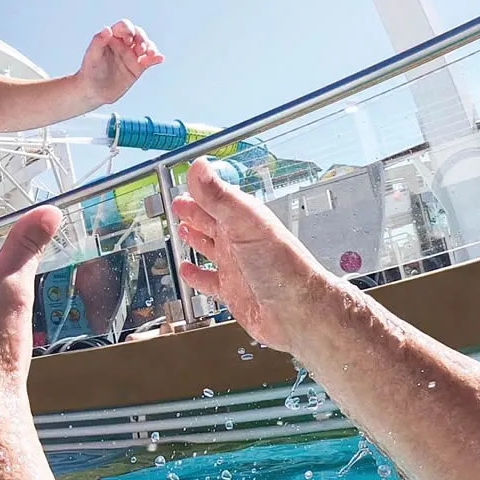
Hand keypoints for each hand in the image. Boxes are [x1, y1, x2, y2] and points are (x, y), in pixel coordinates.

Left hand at [75, 20, 163, 104]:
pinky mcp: (138, 67)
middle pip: (138, 34)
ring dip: (150, 47)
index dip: (128, 29)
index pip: (124, 27)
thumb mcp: (91, 56)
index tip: (128, 39)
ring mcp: (132, 55)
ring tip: (150, 54)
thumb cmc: (89, 71)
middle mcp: (123, 44)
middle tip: (140, 49)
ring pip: (146, 46)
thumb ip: (98, 41)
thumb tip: (107, 29)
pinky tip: (160, 58)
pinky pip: (150, 60)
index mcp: (112, 37)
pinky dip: (156, 58)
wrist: (92, 91)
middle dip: (142, 38)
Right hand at [170, 159, 346, 356]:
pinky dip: (195, 276)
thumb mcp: (245, 223)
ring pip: (209, 248)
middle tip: (179, 204)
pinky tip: (187, 271)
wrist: (299, 311)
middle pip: (212, 221)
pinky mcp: (232, 291)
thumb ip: (218, 196)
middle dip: (194, 211)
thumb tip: (199, 167)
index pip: (218, 198)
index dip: (200, 190)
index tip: (187, 180)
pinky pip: (208, 281)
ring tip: (182, 229)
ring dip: (195, 238)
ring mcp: (235, 266)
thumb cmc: (283, 267)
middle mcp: (239, 242)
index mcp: (243, 221)